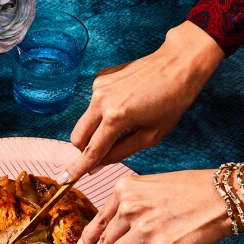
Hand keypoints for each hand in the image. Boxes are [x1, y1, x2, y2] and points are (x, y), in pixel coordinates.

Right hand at [59, 21, 224, 183]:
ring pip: (85, 121)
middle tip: (101, 153)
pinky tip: (126, 104)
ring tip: (125, 122)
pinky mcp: (100, 78)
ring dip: (97, 129)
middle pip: (78, 137)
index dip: (78, 168)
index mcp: (116, 117)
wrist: (178, 64)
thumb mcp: (151, 136)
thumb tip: (98, 165)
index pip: (92, 151)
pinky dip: (104, 111)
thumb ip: (120, 152)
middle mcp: (101, 100)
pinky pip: (94, 104)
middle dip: (85, 150)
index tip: (64, 180)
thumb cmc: (172, 101)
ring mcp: (98, 87)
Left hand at [79, 166, 243, 243]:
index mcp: (124, 190)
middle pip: (104, 242)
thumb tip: (105, 233)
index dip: (88, 238)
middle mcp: (129, 208)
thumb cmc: (189, 190)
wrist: (223, 197)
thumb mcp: (149, 187)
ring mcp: (144, 229)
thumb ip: (126, 206)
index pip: (98, 221)